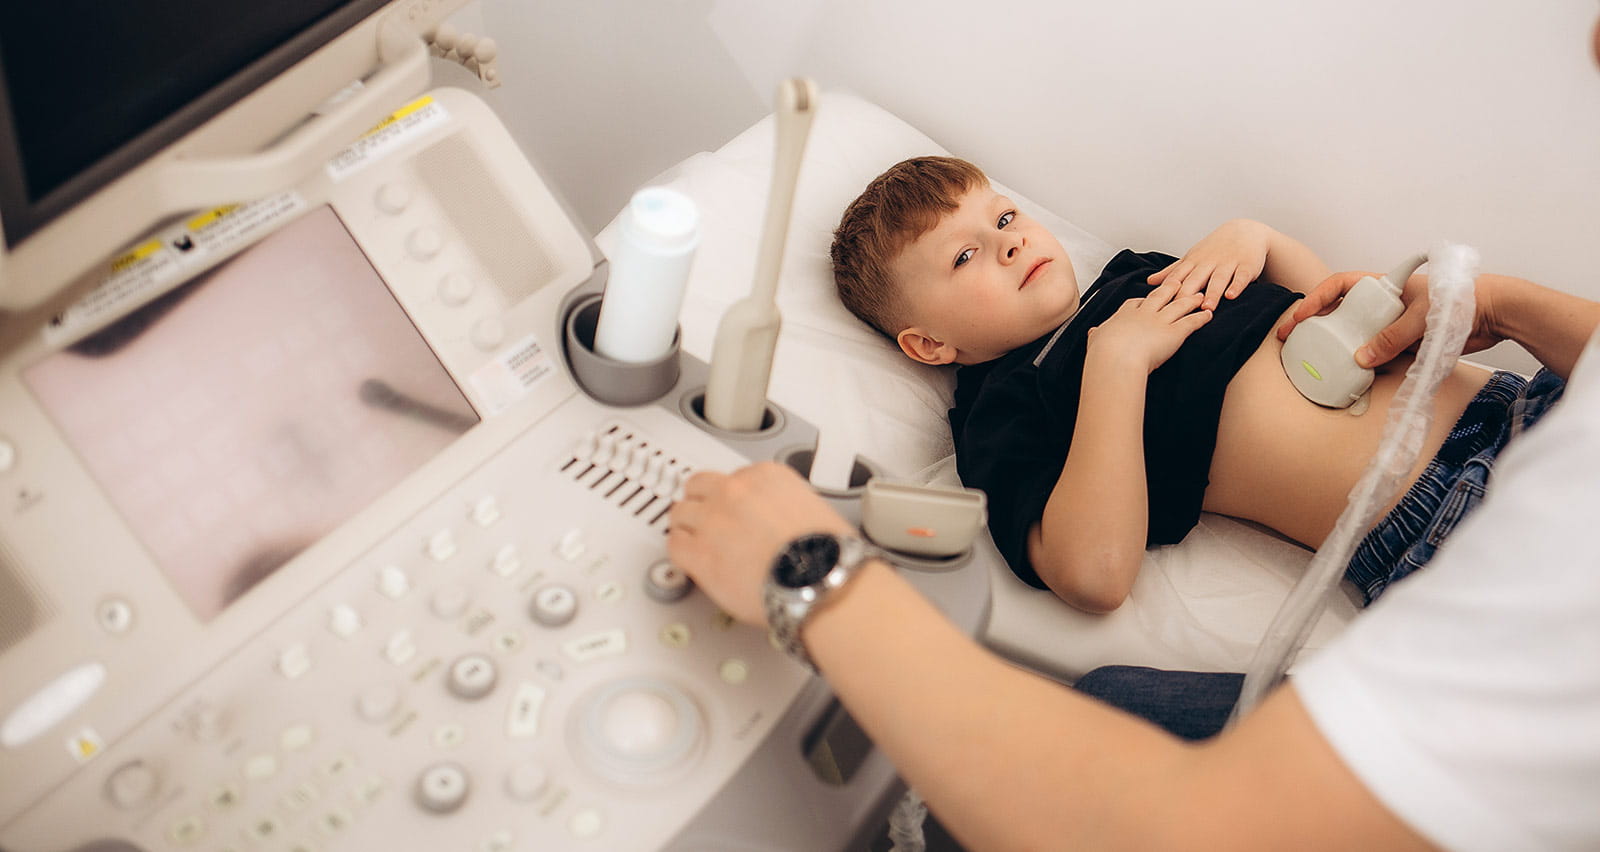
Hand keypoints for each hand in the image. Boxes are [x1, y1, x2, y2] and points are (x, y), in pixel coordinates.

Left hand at [667, 462, 855, 625]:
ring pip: (680, 514)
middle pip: (698, 487)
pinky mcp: (699, 552)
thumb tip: (780, 522)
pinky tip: (691, 562)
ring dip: (687, 528)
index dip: (729, 498)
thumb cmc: (827, 555)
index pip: (732, 477)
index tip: (731, 510)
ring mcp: (713, 520)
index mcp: (766, 475)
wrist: (822, 581)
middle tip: (706, 522)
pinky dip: (681, 553)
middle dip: (701, 504)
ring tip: (696, 543)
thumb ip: (785, 506)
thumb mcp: (813, 510)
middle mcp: (735, 491)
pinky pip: (674, 545)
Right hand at [1086, 279, 1212, 372]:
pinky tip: (1208, 315)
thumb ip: (1097, 335)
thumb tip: (1093, 333)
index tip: (1146, 298)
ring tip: (1199, 295)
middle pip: (1159, 297)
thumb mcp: (1096, 341)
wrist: (1116, 358)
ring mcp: (1160, 321)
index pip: (1134, 303)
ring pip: (1178, 305)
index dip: (1142, 300)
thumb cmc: (1104, 352)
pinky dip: (1201, 318)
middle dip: (1170, 288)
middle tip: (1178, 282)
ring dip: (1190, 299)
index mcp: (1124, 316)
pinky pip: (1190, 322)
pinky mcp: (1174, 333)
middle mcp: (1144, 314)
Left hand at [1147, 219, 1271, 310]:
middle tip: (1181, 310)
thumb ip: (1172, 272)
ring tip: (1207, 307)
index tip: (1160, 305)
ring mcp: (1228, 264)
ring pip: (1218, 279)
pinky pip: (1241, 276)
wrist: (1245, 231)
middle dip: (1188, 294)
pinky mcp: (1246, 266)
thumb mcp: (1191, 258)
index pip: (1178, 277)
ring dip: (1212, 293)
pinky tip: (1232, 295)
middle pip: (1195, 279)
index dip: (1169, 290)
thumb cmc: (1214, 249)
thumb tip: (1149, 282)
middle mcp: (1209, 263)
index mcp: (1193, 262)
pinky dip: (1237, 285)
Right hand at [1276, 270, 1504, 366]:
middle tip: (1295, 340)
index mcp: (1385, 286)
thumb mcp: (1421, 318)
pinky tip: (1351, 373)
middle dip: (1317, 325)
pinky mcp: (1406, 342)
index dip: (1315, 299)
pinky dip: (1364, 362)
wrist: (1496, 313)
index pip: (1340, 285)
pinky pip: (1378, 352)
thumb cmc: (1461, 301)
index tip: (1299, 317)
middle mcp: (1385, 304)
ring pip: (1358, 334)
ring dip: (1339, 346)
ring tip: (1317, 360)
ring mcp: (1394, 324)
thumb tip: (1361, 359)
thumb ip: (1391, 338)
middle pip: (1342, 311)